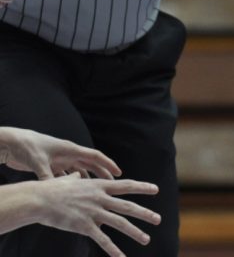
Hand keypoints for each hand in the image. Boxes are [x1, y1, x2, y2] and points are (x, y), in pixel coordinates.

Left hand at [0, 127, 120, 179]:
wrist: (13, 143)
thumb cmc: (28, 147)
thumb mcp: (38, 162)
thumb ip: (47, 177)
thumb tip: (53, 191)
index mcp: (69, 150)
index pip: (94, 157)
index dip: (107, 164)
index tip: (118, 173)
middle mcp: (68, 154)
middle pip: (90, 164)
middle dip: (102, 173)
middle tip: (112, 183)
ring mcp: (60, 160)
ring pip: (79, 170)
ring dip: (88, 178)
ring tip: (96, 189)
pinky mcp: (51, 166)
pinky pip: (66, 175)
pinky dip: (72, 182)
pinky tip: (75, 190)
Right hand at [31, 173, 160, 256]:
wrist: (39, 200)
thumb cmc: (50, 190)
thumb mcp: (68, 181)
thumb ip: (77, 179)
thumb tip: (77, 174)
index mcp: (99, 186)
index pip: (126, 186)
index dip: (142, 187)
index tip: (155, 189)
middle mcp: (100, 199)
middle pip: (128, 207)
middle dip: (145, 213)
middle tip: (158, 219)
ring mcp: (94, 212)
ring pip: (120, 223)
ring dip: (135, 232)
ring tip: (147, 239)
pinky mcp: (85, 226)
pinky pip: (103, 240)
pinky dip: (114, 249)